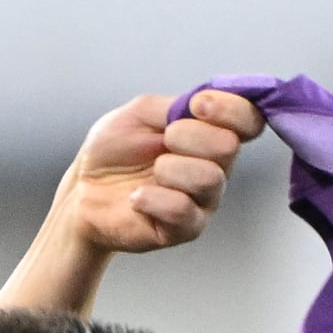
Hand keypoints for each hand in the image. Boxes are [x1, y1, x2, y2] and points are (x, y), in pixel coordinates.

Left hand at [48, 90, 256, 257]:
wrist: (83, 190)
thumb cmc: (113, 151)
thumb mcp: (139, 113)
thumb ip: (175, 106)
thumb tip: (204, 104)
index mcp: (211, 133)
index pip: (249, 120)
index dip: (231, 109)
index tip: (198, 105)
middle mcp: (217, 166)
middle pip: (228, 146)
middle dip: (187, 136)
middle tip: (162, 141)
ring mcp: (204, 200)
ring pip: (208, 178)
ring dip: (169, 168)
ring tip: (149, 171)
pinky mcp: (186, 229)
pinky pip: (183, 211)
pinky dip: (152, 199)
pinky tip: (136, 197)